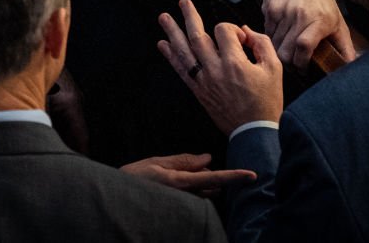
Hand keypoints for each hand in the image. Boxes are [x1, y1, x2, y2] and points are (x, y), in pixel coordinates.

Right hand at [120, 153, 255, 196]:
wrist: (116, 202)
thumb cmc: (133, 180)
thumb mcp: (157, 163)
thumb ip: (184, 161)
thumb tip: (208, 158)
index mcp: (180, 182)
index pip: (214, 178)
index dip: (234, 176)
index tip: (252, 174)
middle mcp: (184, 197)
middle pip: (211, 186)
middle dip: (211, 176)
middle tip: (190, 167)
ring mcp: (182, 206)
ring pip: (203, 193)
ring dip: (201, 184)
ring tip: (175, 177)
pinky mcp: (179, 211)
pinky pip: (194, 199)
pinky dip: (192, 190)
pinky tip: (174, 186)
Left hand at [158, 0, 282, 135]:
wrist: (254, 131)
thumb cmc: (266, 101)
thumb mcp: (275, 69)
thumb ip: (262, 43)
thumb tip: (246, 31)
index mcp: (235, 63)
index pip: (223, 32)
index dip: (232, 29)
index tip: (242, 39)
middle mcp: (215, 70)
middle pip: (198, 36)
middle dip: (189, 16)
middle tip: (183, 2)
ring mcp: (204, 81)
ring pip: (184, 51)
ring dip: (173, 32)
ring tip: (164, 18)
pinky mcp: (198, 91)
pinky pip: (181, 70)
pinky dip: (171, 56)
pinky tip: (163, 44)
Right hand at [262, 0, 354, 67]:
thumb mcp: (337, 19)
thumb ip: (344, 44)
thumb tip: (352, 65)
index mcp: (320, 20)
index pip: (304, 46)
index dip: (301, 62)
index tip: (303, 70)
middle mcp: (300, 15)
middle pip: (286, 50)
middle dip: (289, 64)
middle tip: (293, 66)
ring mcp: (283, 11)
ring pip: (275, 44)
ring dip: (280, 51)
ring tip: (287, 51)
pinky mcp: (270, 9)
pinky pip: (268, 32)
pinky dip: (273, 38)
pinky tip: (281, 35)